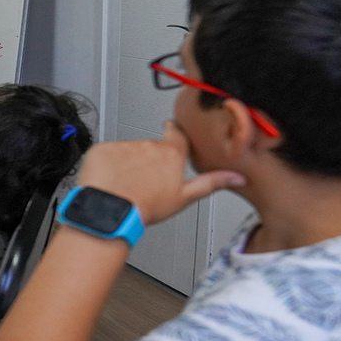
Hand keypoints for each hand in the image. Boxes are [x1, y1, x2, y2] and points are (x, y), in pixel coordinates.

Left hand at [75, 122, 244, 224]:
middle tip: (143, 180)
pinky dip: (106, 165)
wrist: (112, 211)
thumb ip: (211, 183)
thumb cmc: (146, 207)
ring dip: (125, 163)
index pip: (176, 132)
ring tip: (125, 185)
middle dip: (146, 160)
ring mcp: (124, 145)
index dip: (173, 131)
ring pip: (126, 152)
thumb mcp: (184, 197)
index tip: (171, 129)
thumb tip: (238, 178)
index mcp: (171, 153)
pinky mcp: (103, 149)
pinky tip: (109, 180)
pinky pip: (106, 154)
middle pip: (149, 147)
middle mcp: (149, 145)